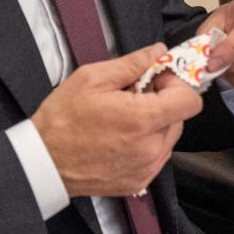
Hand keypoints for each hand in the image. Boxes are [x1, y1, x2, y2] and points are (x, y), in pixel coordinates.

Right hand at [31, 44, 202, 197]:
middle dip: (163, 103)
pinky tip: (121, 138)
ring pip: (169, 137)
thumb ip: (133, 63)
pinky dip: (146, 144)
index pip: (190, 101)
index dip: (176, 85)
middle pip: (180, 118)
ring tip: (124, 118)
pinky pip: (156, 156)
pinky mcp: (139, 182)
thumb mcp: (93, 78)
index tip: (155, 80)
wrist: (43, 162)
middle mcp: (151, 148)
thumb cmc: (63, 119)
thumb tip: (158, 51)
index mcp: (143, 120)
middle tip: (133, 97)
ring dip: (155, 124)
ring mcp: (146, 168)